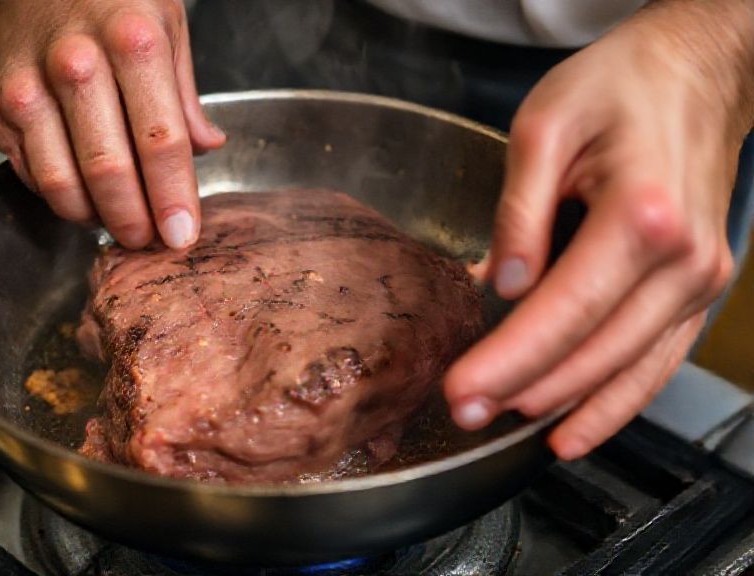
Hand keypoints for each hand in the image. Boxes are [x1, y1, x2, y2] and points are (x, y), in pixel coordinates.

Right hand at [0, 0, 226, 248]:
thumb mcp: (169, 26)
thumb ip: (186, 96)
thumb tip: (206, 149)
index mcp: (132, 42)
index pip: (160, 140)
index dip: (174, 197)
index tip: (181, 234)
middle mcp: (77, 65)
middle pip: (109, 170)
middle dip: (133, 221)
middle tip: (149, 240)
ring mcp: (31, 89)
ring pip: (61, 183)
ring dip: (94, 218)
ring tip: (118, 221)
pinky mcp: (1, 110)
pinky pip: (31, 175)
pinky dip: (60, 198)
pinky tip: (83, 193)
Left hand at [445, 0, 753, 458]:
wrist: (693, 71)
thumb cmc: (617, 88)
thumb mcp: (544, 126)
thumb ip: (519, 210)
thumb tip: (502, 284)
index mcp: (643, 215)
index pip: (564, 311)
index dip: (507, 359)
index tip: (460, 390)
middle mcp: (682, 260)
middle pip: (594, 351)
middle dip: (522, 391)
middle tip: (462, 413)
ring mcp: (698, 280)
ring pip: (628, 369)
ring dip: (564, 407)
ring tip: (504, 429)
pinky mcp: (695, 289)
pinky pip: (655, 362)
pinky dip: (615, 403)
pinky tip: (573, 431)